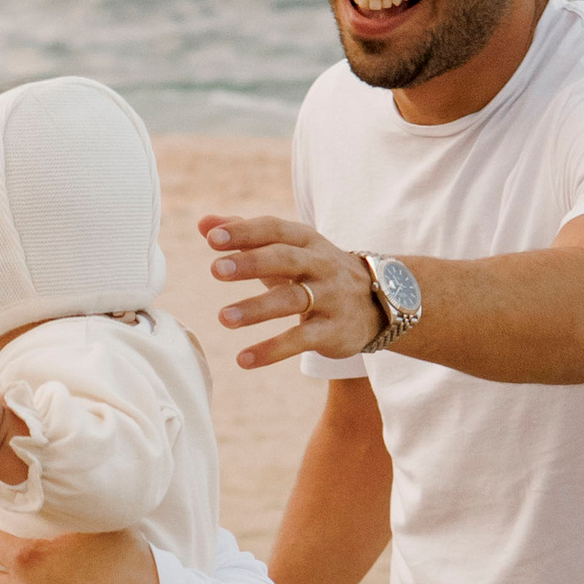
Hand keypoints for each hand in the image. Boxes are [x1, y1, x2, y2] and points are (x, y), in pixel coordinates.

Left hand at [200, 213, 382, 369]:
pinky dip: (272, 350)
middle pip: (285, 260)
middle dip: (251, 263)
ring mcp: (330, 297)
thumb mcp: (289, 249)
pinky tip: (244, 359)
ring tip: (223, 318)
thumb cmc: (318, 272)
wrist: (381, 302)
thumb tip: (203, 223)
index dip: (244, 232)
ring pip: (292, 300)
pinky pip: (301, 339)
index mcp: (306, 240)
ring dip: (256, 309)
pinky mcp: (334, 330)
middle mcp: (320, 265)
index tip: (211, 239)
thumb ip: (246, 235)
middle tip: (215, 270)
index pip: (274, 229)